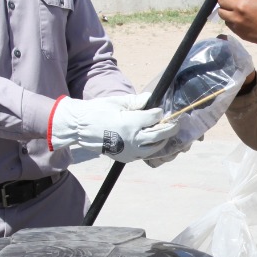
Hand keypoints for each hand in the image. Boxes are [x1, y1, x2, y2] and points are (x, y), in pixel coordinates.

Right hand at [49, 93, 179, 163]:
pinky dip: (150, 148)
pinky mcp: (126, 158)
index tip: (160, 110)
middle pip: (160, 134)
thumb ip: (137, 101)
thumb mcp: (117, 102)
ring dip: (162, 140)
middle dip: (170, 127)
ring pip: (155, 147)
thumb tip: (151, 99)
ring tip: (165, 133)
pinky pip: (144, 155)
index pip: (155, 117)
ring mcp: (130, 151)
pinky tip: (151, 142)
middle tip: (175, 123)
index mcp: (131, 123)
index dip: (159, 112)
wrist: (81, 128)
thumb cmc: (97, 111)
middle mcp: (133, 139)